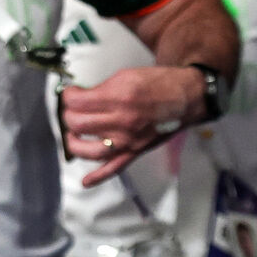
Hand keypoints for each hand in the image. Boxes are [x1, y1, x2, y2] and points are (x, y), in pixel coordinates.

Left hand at [58, 65, 203, 185]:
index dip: (69, 95)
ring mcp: (128, 140)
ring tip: (73, 134)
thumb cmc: (161, 83)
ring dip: (74, 143)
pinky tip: (85, 181)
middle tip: (73, 110)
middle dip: (68, 115)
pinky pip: (115, 167)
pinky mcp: (136, 151)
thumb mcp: (129, 75)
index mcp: (120, 97)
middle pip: (78, 124)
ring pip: (88, 150)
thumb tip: (83, 97)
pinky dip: (99, 177)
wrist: (188, 98)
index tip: (72, 93)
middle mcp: (122, 121)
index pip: (78, 102)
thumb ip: (104, 88)